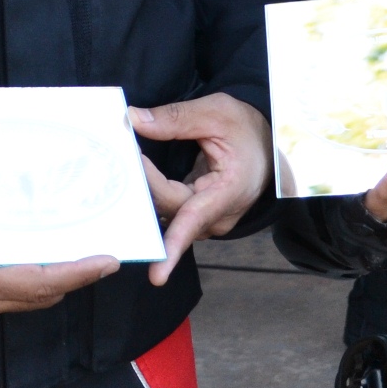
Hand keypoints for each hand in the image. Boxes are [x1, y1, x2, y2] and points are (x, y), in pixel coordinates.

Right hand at [0, 202, 116, 321]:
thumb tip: (20, 188)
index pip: (38, 281)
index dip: (77, 272)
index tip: (108, 260)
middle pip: (40, 295)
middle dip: (75, 277)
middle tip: (101, 252)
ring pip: (27, 299)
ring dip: (55, 279)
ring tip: (77, 251)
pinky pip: (9, 297)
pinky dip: (31, 279)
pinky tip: (36, 255)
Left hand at [131, 93, 273, 285]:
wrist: (266, 142)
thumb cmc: (246, 128)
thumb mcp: (216, 113)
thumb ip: (175, 119)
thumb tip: (134, 121)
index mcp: (229, 192)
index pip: (193, 221)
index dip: (171, 243)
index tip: (156, 273)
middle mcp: (218, 216)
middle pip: (170, 211)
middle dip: (143, 188)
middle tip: (121, 157)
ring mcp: (207, 219)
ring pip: (167, 213)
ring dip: (144, 194)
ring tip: (122, 167)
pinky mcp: (197, 215)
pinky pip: (169, 211)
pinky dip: (152, 195)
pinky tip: (133, 180)